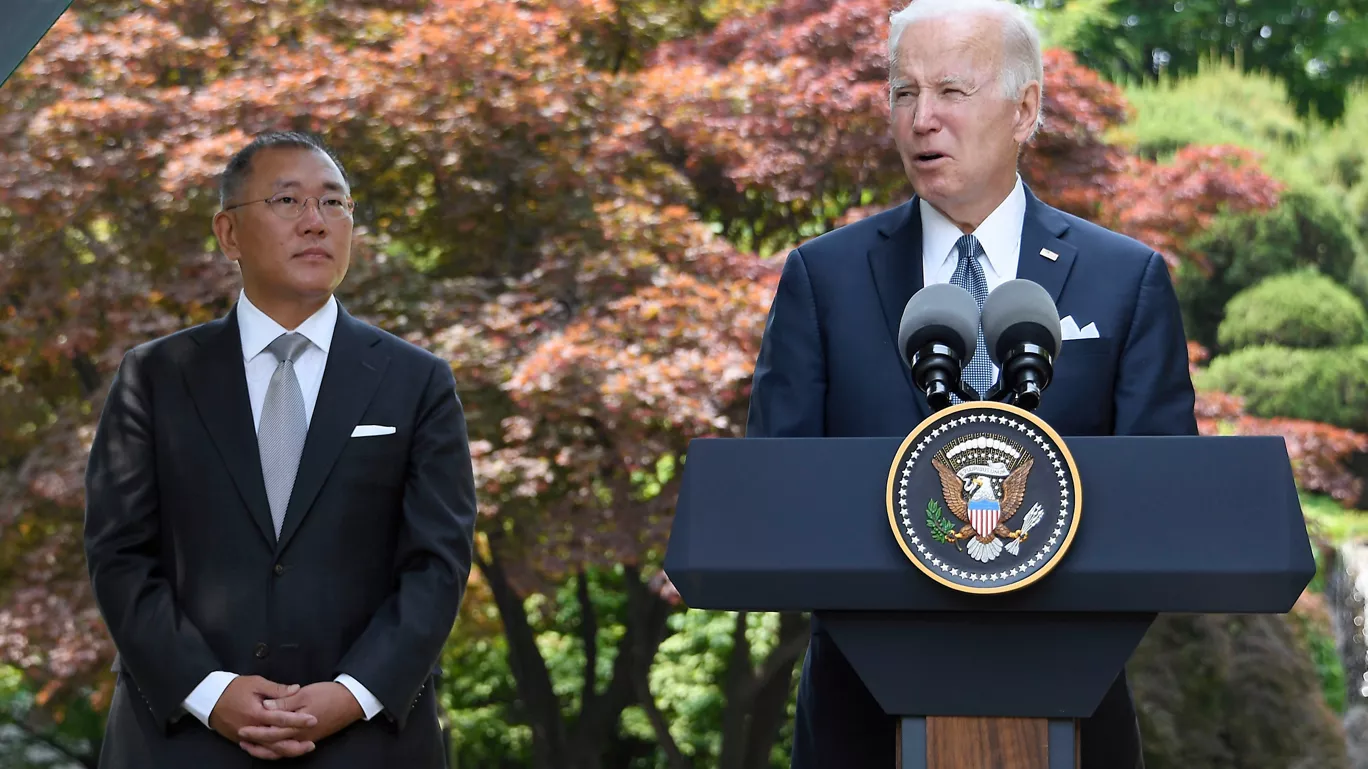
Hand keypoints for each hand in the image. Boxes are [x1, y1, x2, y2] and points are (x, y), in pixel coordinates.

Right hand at [208, 676, 317, 758]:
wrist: (209, 699)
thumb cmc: (234, 688)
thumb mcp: (256, 683)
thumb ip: (277, 689)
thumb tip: (296, 689)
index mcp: (257, 713)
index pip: (282, 719)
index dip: (298, 720)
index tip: (313, 719)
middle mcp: (253, 729)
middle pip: (277, 740)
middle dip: (296, 741)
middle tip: (313, 740)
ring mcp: (247, 737)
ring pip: (270, 749)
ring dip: (288, 750)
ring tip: (303, 748)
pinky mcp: (242, 741)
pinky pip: (260, 750)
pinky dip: (273, 753)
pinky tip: (285, 751)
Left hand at [238, 682, 363, 751]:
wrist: (351, 702)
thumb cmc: (329, 694)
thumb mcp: (304, 693)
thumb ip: (284, 701)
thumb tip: (266, 706)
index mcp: (297, 724)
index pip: (271, 731)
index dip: (256, 731)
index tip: (242, 728)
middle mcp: (300, 736)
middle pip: (274, 744)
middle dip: (256, 742)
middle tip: (241, 738)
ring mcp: (306, 739)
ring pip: (282, 751)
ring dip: (265, 750)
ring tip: (251, 746)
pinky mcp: (311, 739)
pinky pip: (290, 749)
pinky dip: (278, 750)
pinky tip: (272, 746)